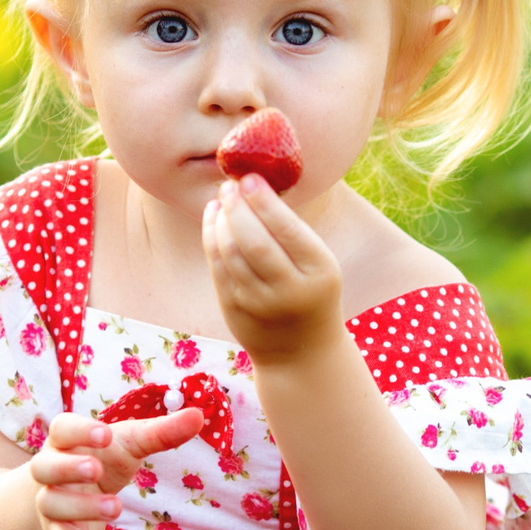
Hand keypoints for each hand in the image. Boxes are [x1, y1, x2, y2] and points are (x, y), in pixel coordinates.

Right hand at [27, 408, 203, 529]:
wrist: (78, 498)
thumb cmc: (106, 461)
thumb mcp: (132, 445)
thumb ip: (161, 432)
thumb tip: (198, 416)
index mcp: (67, 440)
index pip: (61, 428)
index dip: (79, 430)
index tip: (106, 435)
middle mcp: (51, 470)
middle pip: (42, 466)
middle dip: (67, 468)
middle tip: (96, 470)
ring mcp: (50, 503)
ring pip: (51, 504)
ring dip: (82, 507)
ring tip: (115, 507)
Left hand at [203, 174, 343, 362]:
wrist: (302, 352)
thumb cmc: (311, 291)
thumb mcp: (319, 263)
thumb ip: (293, 231)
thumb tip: (258, 184)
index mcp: (318, 271)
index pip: (286, 230)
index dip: (264, 201)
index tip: (249, 177)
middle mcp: (288, 290)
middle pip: (254, 242)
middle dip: (237, 208)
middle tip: (228, 186)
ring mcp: (258, 303)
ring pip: (230, 254)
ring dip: (220, 221)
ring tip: (220, 200)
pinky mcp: (235, 309)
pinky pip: (217, 267)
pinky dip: (211, 238)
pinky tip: (212, 219)